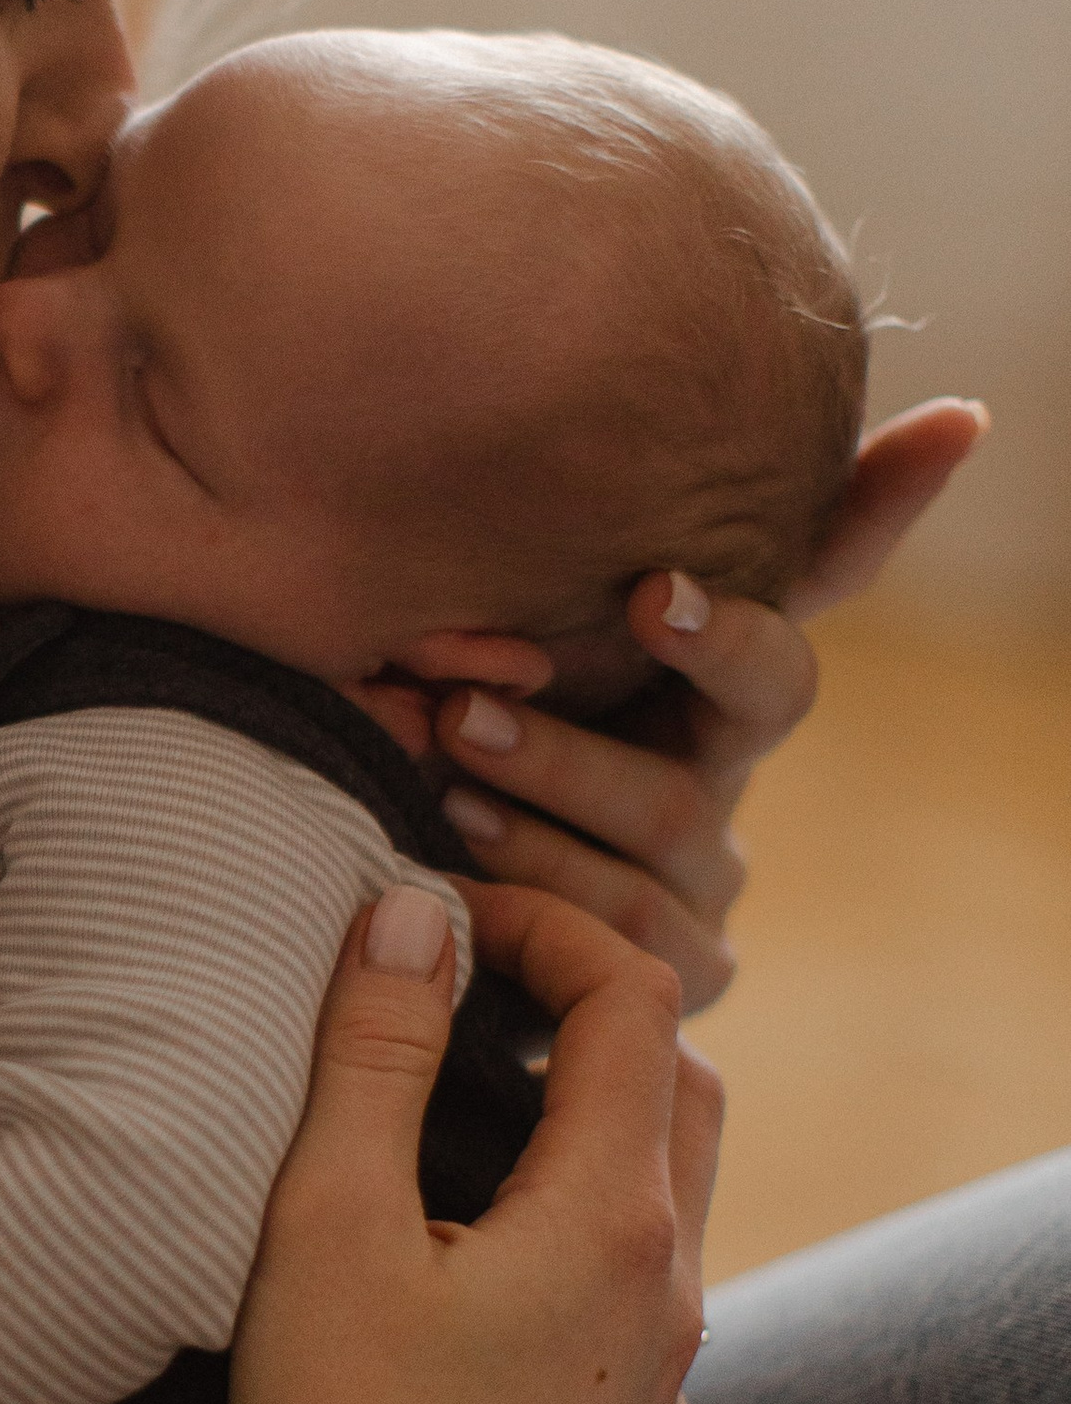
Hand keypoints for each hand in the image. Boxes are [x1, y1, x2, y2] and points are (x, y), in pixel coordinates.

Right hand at [227, 880, 719, 1403]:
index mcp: (611, 1216)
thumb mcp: (327, 1220)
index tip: (449, 920)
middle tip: (479, 999)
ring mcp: (660, 1392)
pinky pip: (637, 1328)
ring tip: (475, 1137)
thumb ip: (376, 1054)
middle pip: (682, 1096)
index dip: (548, 930)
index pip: (631, 1004)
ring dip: (595, 1142)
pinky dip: (583, 1264)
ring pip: (669, 1218)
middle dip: (594, 1018)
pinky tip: (484, 1301)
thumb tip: (414, 916)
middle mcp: (671, 1296)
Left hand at [425, 399, 987, 1009]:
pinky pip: (615, 953)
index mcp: (720, 701)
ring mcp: (703, 903)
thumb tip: (962, 416)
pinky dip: (529, 907)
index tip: (649, 592)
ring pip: (651, 866)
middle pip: (694, 782)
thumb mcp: (562, 615)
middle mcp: (724, 796)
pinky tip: (448, 870)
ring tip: (442, 776)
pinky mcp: (663, 987)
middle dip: (576, 747)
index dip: (722, 630)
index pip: (771, 661)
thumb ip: (684, 532)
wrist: (440, 880)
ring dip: (542, 819)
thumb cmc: (513, 708)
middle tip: (467, 705)